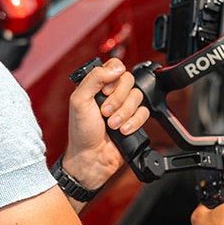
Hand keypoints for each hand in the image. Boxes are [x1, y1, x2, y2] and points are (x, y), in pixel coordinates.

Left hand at [62, 58, 149, 190]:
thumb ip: (94, 78)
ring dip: (124, 113)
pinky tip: (122, 131)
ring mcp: (124, 107)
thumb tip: (116, 68)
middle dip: (117, 99)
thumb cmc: (81, 132)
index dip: (114, 77)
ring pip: (138, 97)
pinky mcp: (135, 120)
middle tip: (105, 112)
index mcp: (97, 84)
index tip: (104, 91)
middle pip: (129, 80)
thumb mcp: (79, 101)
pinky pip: (144, 112)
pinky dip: (133, 123)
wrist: (91, 158)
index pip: (115, 66)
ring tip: (112, 125)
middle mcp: (112, 93)